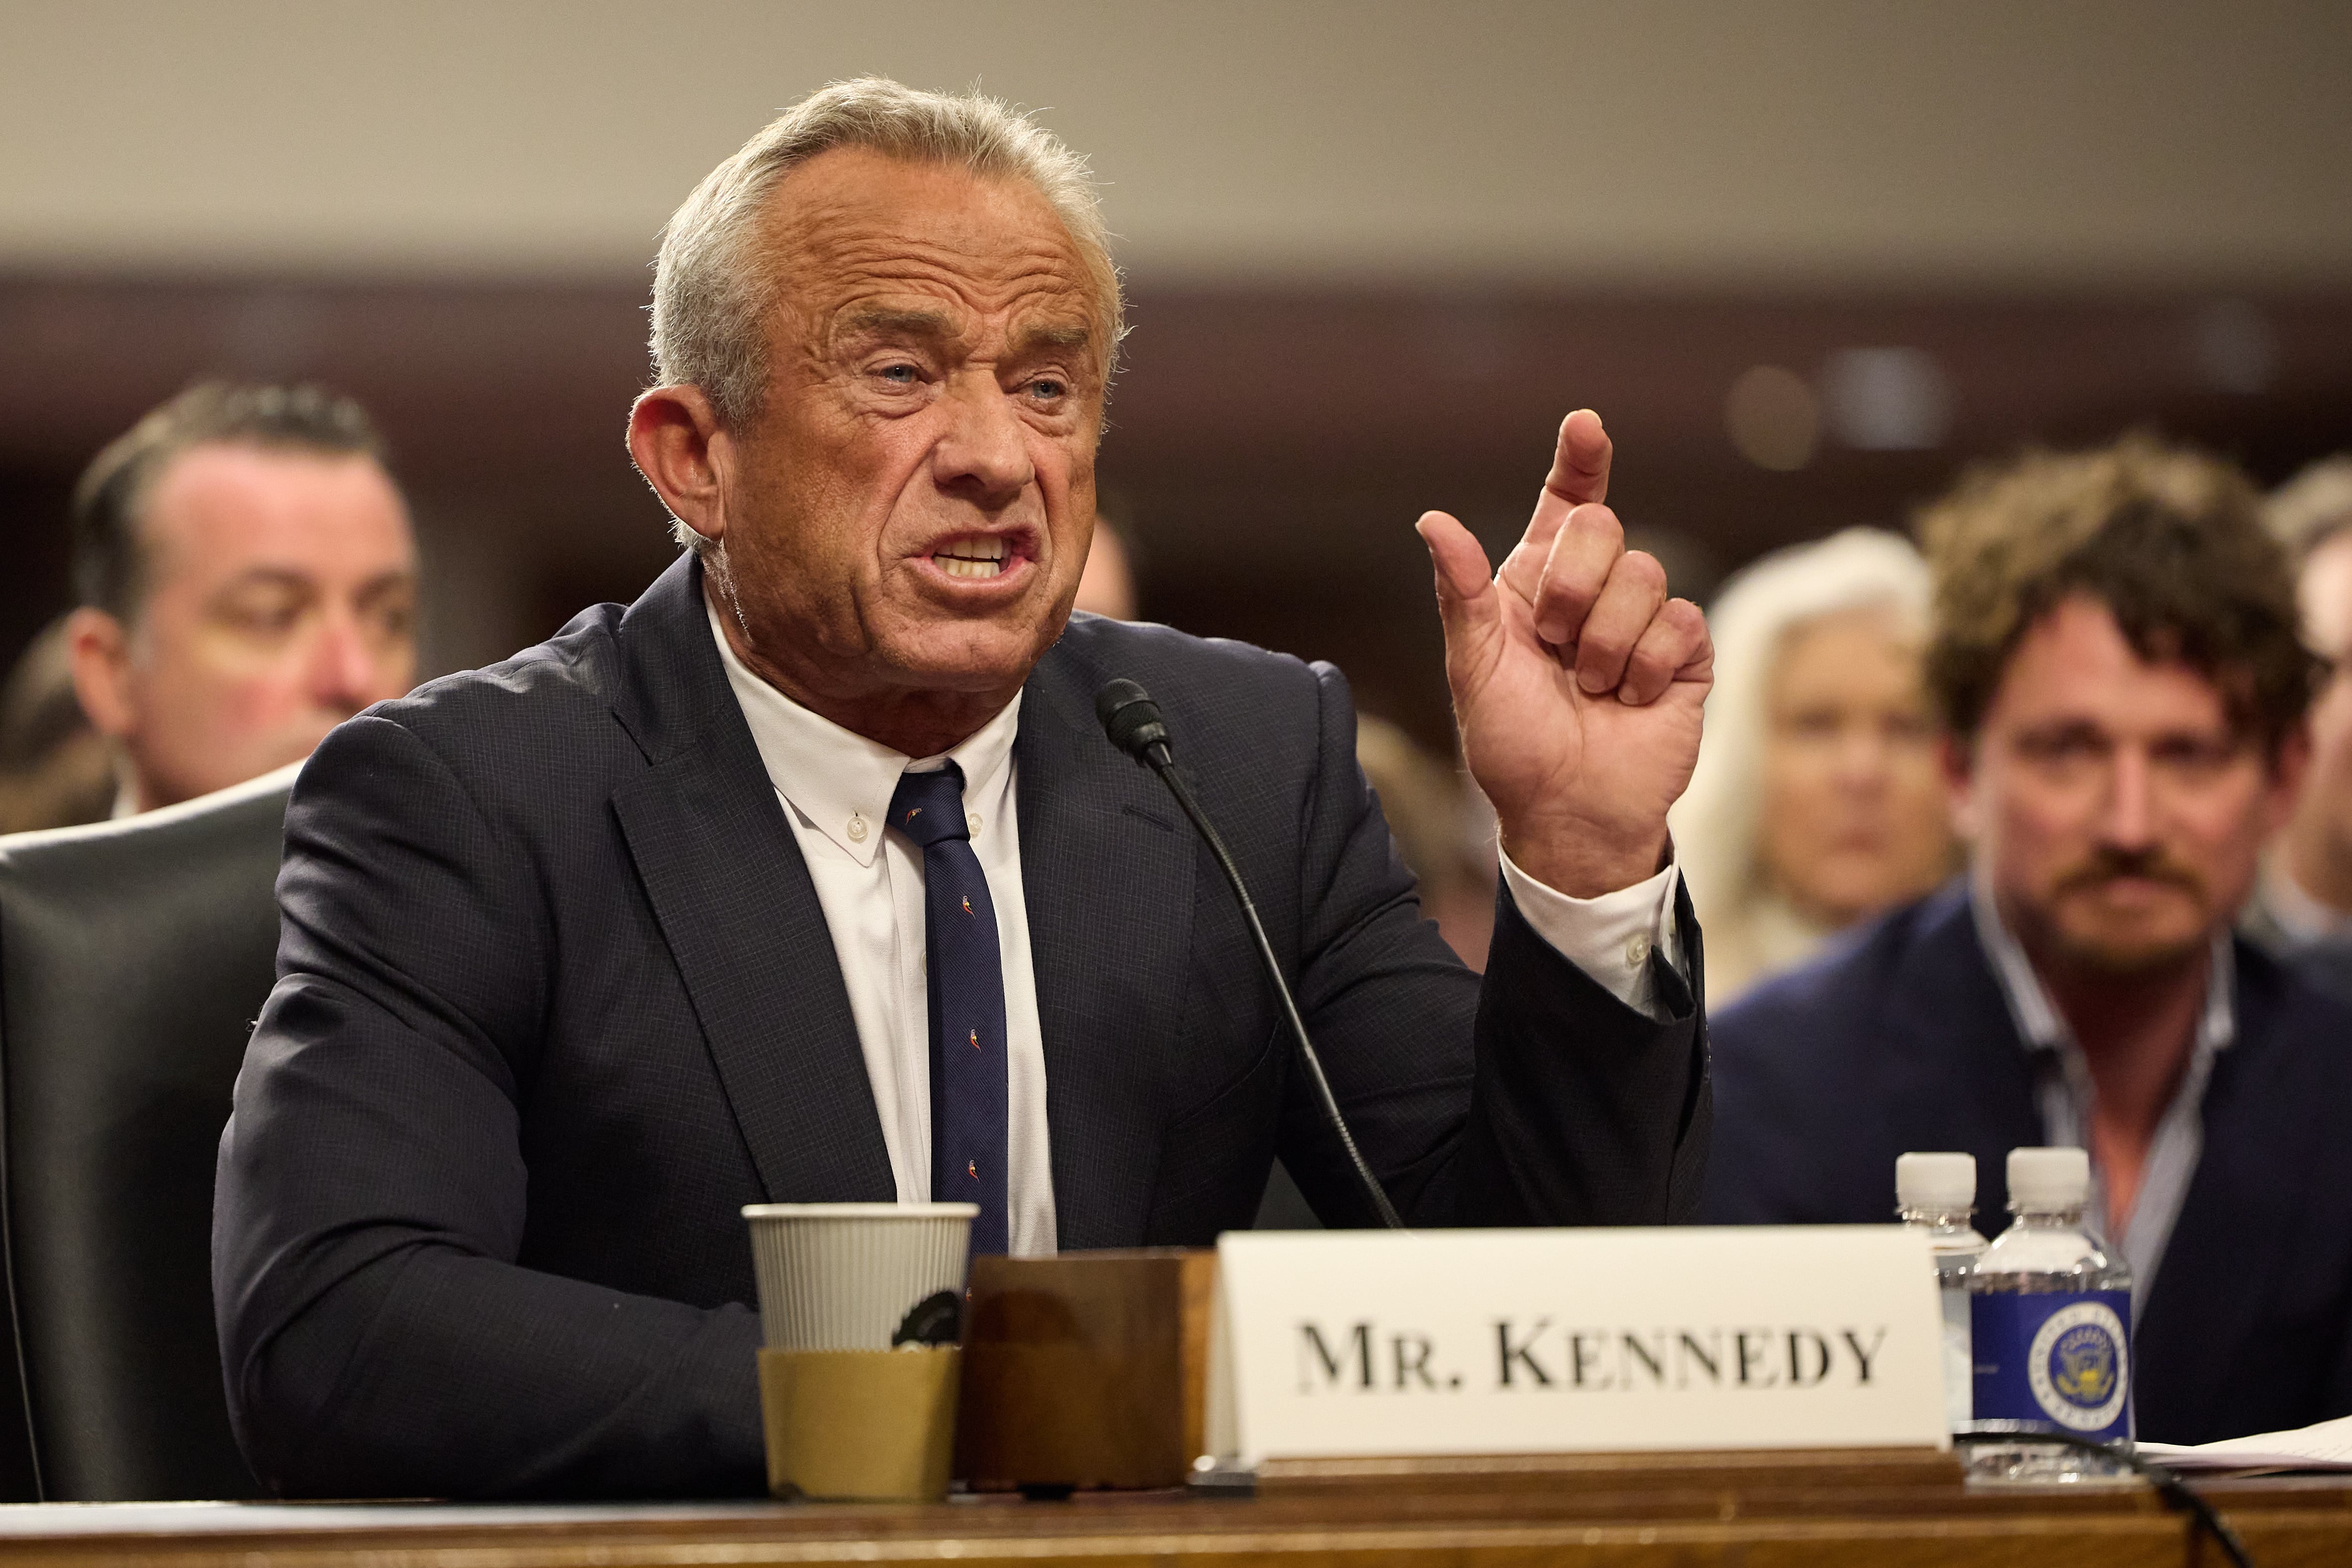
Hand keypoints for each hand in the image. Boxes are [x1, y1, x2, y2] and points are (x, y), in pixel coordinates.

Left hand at [1418, 410, 1710, 898]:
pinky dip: (1644, 666)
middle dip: (1572, 585)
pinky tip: (1629, 700)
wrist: (1566, 812)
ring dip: (1605, 641)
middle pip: (1604, 527)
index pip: (1566, 504)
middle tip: (1555, 644)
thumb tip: (1432, 520)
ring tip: (1590, 688)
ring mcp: (1644, 620)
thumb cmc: (1513, 745)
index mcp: (1536, 585)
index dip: (1580, 461)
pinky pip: (1679, 622)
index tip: (1585, 424)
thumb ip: (1462, 591)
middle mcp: (1593, 592)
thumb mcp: (1473, 668)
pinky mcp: (1685, 655)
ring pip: (1645, 575)